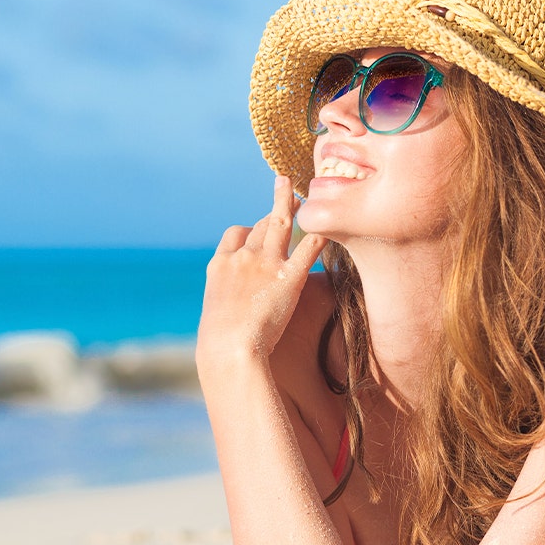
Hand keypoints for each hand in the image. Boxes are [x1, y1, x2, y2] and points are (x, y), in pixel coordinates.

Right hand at [197, 176, 327, 364]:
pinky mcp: (289, 277)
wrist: (228, 350)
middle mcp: (241, 256)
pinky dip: (319, 234)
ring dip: (290, 204)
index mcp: (219, 264)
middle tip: (287, 198)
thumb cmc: (219, 345)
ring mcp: (265, 263)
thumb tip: (230, 312)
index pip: (236, 233)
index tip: (259, 229)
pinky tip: (329, 226)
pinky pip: (308, 248)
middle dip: (275, 213)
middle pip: (261, 225)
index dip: (250, 229)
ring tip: (300, 195)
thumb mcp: (215, 317)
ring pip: (280, 223)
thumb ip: (226, 302)